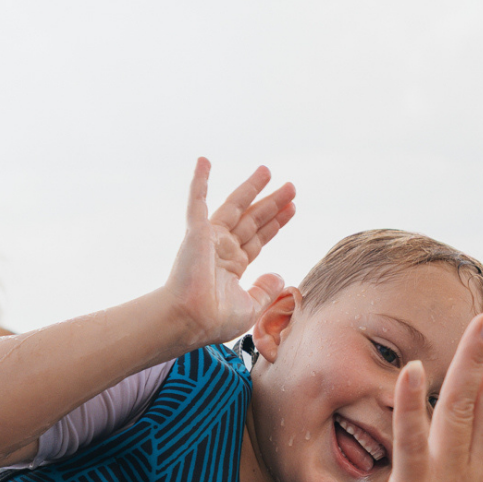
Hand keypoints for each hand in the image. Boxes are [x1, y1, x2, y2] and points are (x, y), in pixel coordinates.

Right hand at [162, 160, 295, 346]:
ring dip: (251, 188)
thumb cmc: (214, 320)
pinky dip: (199, 181)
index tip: (292, 207)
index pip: (258, 238)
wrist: (191, 319)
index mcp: (233, 266)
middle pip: (252, 219)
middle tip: (290, 187)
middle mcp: (222, 249)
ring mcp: (209, 239)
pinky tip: (204, 161)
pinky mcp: (196, 232)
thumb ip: (266, 290)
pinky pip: (196, 201)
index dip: (276, 223)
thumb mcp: (251, 307)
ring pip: (234, 206)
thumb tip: (278, 275)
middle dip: (272, 203)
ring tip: (268, 171)